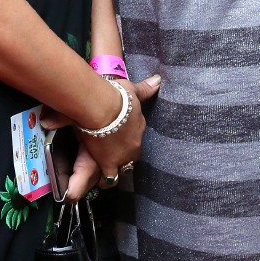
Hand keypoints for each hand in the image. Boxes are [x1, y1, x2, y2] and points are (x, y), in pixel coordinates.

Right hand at [66, 74, 161, 199]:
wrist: (102, 109)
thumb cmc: (116, 97)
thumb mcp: (132, 90)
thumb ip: (146, 88)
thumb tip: (158, 80)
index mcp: (139, 128)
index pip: (136, 136)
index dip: (128, 136)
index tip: (120, 135)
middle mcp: (134, 145)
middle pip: (132, 155)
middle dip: (124, 155)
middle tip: (113, 153)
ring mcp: (123, 156)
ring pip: (124, 168)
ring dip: (117, 168)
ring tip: (108, 170)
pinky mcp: (109, 164)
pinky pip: (110, 177)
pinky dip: (106, 178)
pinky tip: (101, 181)